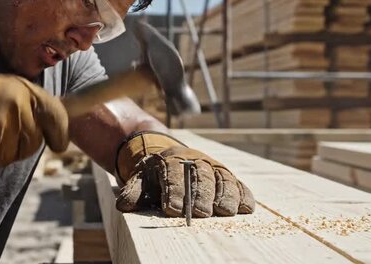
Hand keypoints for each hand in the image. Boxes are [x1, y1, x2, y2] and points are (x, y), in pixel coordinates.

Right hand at [0, 52, 67, 175]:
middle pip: (34, 142)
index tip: (60, 144)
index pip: (56, 115)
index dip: (60, 133)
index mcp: (24, 90)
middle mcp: (17, 107)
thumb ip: (29, 103)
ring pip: (14, 156)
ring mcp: (2, 128)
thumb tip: (57, 125)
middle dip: (20, 143)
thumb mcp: (3, 88)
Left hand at [115, 132, 254, 217]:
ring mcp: (213, 167)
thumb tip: (124, 204)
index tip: (173, 209)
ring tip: (225, 212)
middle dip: (201, 194)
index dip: (174, 191)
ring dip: (225, 195)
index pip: (173, 174)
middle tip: (201, 213)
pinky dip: (243, 195)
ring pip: (222, 178)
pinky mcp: (227, 177)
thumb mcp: (141, 180)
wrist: (169, 158)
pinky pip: (238, 184)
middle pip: (201, 175)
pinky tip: (245, 207)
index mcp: (171, 159)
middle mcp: (195, 160)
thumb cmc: (155, 176)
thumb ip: (133, 191)